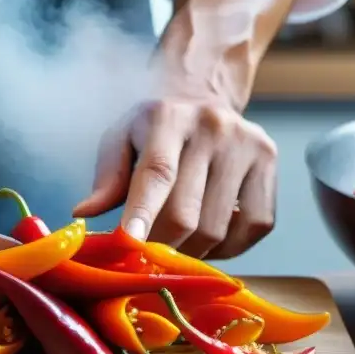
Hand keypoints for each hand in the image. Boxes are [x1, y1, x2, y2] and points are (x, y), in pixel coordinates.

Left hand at [73, 97, 277, 259]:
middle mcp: (213, 126)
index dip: (143, 213)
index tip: (130, 244)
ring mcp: (247, 143)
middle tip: (145, 259)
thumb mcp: (120, 138)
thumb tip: (83, 213)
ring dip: (191, 252)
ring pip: (217, 227)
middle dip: (160, 247)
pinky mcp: (270, 161)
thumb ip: (106, 178)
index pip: (157, 172)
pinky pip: (253, 226)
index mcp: (168, 116)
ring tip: (175, 245)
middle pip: (185, 212)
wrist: (202, 94)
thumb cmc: (152, 128)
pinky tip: (208, 237)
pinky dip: (228, 247)